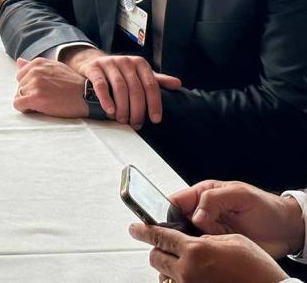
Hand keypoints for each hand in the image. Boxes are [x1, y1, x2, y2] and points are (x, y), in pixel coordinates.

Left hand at [12, 58, 87, 117]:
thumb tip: (18, 61)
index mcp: (38, 63)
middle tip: (45, 98)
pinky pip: (18, 104)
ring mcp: (35, 84)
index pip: (20, 76)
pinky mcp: (35, 98)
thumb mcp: (55, 68)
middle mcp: (34, 71)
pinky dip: (24, 109)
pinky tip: (37, 109)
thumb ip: (35, 66)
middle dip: (28, 94)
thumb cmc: (73, 84)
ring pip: (18, 96)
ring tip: (45, 103)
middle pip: (19, 86)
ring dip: (28, 102)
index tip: (42, 91)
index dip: (29, 85)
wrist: (87, 96)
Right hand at [60, 46, 180, 128]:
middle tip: (136, 124)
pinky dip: (106, 99)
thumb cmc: (121, 73)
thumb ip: (157, 80)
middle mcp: (125, 61)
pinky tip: (110, 111)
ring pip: (119, 88)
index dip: (154, 103)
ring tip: (122, 120)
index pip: (151, 85)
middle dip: (137, 109)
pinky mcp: (94, 68)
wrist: (94, 62)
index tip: (155, 119)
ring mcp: (109, 63)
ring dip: (123, 107)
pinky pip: (101, 84)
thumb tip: (178, 84)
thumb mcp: (140, 75)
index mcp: (140, 63)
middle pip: (135, 89)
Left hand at [129, 222, 287, 282]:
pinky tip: (190, 276)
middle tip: (166, 246)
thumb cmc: (257, 270)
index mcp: (195, 250)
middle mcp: (188, 270)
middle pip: (156, 257)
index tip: (134, 228)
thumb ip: (206, 237)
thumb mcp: (232, 241)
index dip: (142, 230)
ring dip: (168, 267)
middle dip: (158, 249)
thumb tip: (193, 239)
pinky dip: (178, 280)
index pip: (158, 236)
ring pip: (164, 275)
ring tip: (184, 263)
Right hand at [170, 180, 304, 257]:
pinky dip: (200, 253)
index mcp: (203, 194)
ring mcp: (210, 230)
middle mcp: (204, 213)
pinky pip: (202, 249)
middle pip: (177, 221)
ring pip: (187, 237)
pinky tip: (205, 252)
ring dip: (188, 242)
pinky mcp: (218, 246)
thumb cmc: (266, 207)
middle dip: (174, 229)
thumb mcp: (239, 195)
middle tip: (179, 236)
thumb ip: (214, 199)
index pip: (176, 201)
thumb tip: (196, 215)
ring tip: (195, 245)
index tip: (160, 221)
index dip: (164, 209)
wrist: (287, 230)